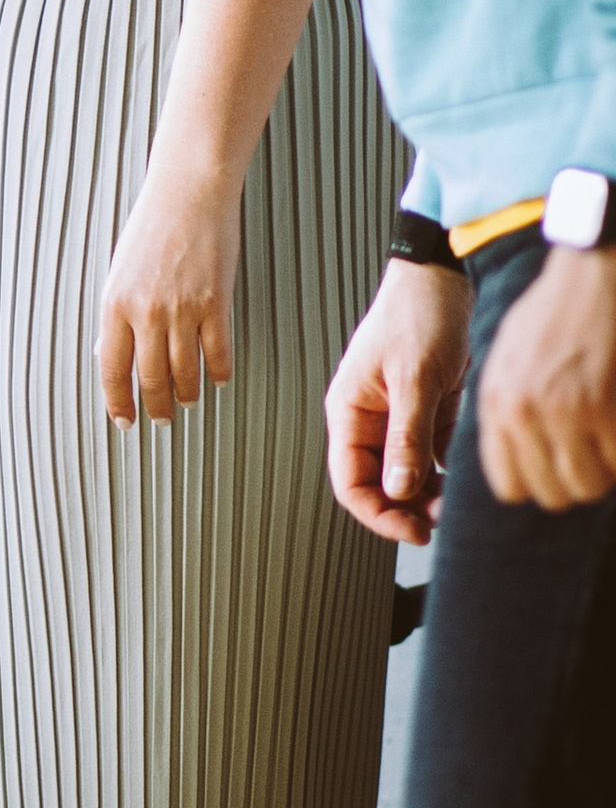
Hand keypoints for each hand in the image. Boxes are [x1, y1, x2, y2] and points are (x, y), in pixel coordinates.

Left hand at [99, 171, 239, 425]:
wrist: (190, 191)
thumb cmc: (152, 228)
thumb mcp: (120, 271)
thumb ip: (118, 314)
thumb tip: (111, 354)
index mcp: (114, 304)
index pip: (111, 369)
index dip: (118, 401)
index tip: (125, 421)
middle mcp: (145, 312)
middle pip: (150, 378)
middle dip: (156, 406)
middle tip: (162, 420)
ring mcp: (182, 309)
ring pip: (184, 372)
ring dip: (187, 394)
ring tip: (188, 401)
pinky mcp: (215, 302)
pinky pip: (218, 352)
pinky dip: (218, 373)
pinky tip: (218, 380)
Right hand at [324, 259, 470, 542]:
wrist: (443, 277)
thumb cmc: (418, 315)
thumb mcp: (413, 379)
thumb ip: (405, 438)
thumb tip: (397, 490)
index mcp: (348, 411)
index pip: (349, 480)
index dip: (375, 513)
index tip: (409, 530)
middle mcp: (368, 418)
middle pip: (375, 482)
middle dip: (401, 508)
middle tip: (434, 524)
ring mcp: (396, 415)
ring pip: (403, 472)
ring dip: (424, 494)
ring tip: (451, 505)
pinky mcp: (424, 408)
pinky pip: (428, 452)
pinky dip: (442, 470)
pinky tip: (460, 477)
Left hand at [478, 247, 615, 509]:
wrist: (591, 273)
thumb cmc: (551, 313)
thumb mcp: (504, 360)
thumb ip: (504, 408)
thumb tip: (515, 456)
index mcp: (496, 403)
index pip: (509, 485)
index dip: (536, 483)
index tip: (554, 468)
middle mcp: (527, 413)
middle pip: (551, 493)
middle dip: (573, 482)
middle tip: (589, 458)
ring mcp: (570, 412)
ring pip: (588, 485)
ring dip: (603, 472)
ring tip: (605, 444)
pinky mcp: (608, 407)